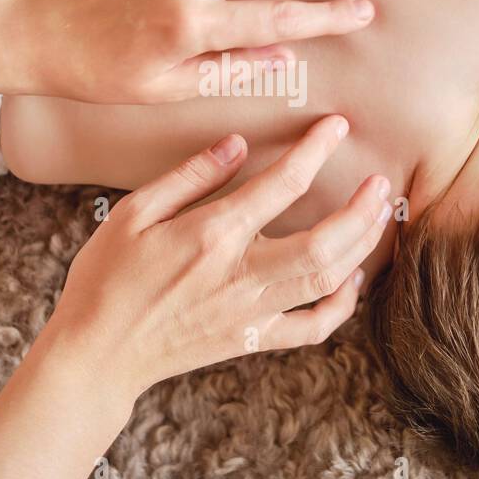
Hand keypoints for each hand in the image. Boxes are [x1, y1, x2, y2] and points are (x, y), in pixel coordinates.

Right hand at [45, 115, 392, 396]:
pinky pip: (311, 328)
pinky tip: (351, 279)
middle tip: (381, 182)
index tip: (336, 125)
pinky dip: (341, 307)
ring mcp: (250, 312)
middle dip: (362, 210)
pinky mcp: (251, 341)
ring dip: (362, 247)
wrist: (96, 353)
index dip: (315, 149)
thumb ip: (189, 176)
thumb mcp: (133, 212)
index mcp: (211, 236)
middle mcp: (240, 275)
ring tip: (380, 216)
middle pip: (324, 242)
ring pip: (326, 282)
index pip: (280, 184)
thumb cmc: (106, 277)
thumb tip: (237, 143)